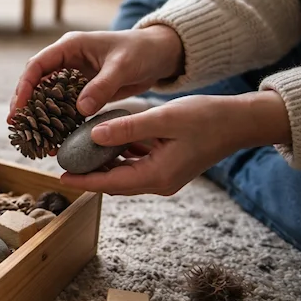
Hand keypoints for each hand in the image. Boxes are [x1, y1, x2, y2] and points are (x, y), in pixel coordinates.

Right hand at [8, 25, 183, 120]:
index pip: (38, 65)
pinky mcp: (84, 91)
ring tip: (30, 135)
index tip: (19, 107)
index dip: (25, 86)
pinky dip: (58, 121)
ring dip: (39, 115)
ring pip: (48, 97)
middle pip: (36, 82)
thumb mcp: (122, 66)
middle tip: (16, 126)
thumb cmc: (141, 51)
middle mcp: (67, 61)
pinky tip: (54, 137)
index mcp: (70, 46)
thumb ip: (102, 86)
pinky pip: (65, 107)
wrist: (160, 55)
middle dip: (25, 103)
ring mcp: (74, 77)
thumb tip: (80, 109)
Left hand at [59, 91, 291, 195]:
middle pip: (115, 182)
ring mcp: (165, 176)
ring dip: (104, 162)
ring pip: (125, 172)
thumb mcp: (163, 118)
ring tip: (79, 149)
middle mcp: (159, 182)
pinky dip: (121, 154)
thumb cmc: (206, 118)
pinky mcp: (168, 167)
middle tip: (64, 161)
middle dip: (89, 173)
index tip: (60, 176)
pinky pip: (137, 163)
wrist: (240, 122)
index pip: (111, 183)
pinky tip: (108, 138)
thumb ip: (128, 127)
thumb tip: (94, 135)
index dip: (84, 180)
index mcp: (157, 176)